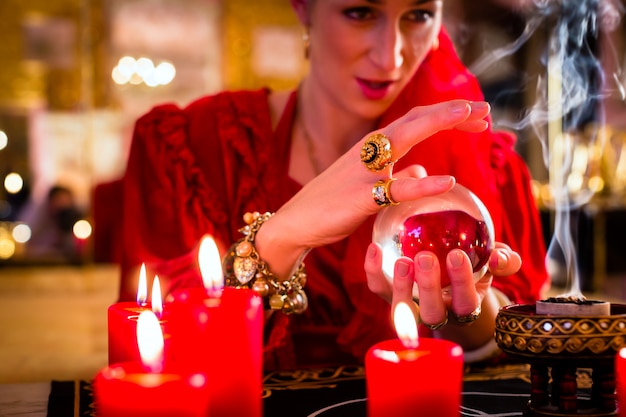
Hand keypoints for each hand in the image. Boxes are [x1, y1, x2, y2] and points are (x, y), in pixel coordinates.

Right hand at [257, 100, 490, 276]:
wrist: (296, 222)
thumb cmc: (331, 204)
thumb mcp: (368, 185)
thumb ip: (396, 176)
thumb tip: (421, 173)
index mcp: (374, 147)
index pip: (416, 120)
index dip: (447, 114)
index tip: (477, 116)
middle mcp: (370, 150)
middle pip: (415, 119)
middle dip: (452, 110)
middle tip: (485, 109)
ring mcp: (365, 171)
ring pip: (405, 138)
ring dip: (439, 123)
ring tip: (471, 118)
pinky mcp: (361, 197)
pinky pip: (396, 190)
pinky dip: (422, 185)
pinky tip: (448, 181)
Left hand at [365, 242, 520, 349]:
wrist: (446, 270)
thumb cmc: (473, 264)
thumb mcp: (491, 261)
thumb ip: (502, 259)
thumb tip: (500, 258)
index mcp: (464, 304)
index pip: (465, 302)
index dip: (461, 283)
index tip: (457, 255)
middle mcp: (437, 311)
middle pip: (432, 313)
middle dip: (429, 287)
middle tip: (425, 257)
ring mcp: (410, 305)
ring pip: (402, 308)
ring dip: (401, 286)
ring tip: (402, 260)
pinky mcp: (387, 294)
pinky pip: (377, 287)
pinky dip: (372, 270)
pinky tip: (374, 247)